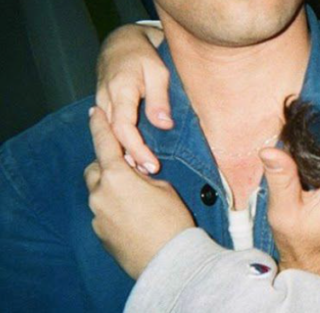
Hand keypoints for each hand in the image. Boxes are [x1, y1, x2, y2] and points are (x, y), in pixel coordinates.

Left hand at [85, 107, 194, 279]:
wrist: (169, 260)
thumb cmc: (172, 220)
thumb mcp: (165, 188)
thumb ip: (145, 177)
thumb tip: (137, 178)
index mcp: (117, 176)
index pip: (104, 143)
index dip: (99, 126)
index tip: (93, 112)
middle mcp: (100, 193)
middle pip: (95, 170)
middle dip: (107, 166)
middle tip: (129, 170)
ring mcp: (97, 215)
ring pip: (98, 193)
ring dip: (111, 190)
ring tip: (134, 199)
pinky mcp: (99, 234)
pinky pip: (103, 214)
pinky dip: (114, 211)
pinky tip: (134, 220)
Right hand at [95, 23, 168, 174]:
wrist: (121, 43)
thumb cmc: (144, 55)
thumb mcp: (159, 72)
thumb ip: (159, 99)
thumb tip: (164, 125)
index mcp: (120, 89)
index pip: (123, 127)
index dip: (136, 149)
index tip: (152, 164)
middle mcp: (105, 99)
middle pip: (114, 136)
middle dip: (131, 157)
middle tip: (150, 172)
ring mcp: (101, 103)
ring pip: (109, 134)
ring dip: (124, 152)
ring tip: (143, 169)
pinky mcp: (103, 106)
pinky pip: (109, 128)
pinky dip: (120, 143)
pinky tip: (132, 156)